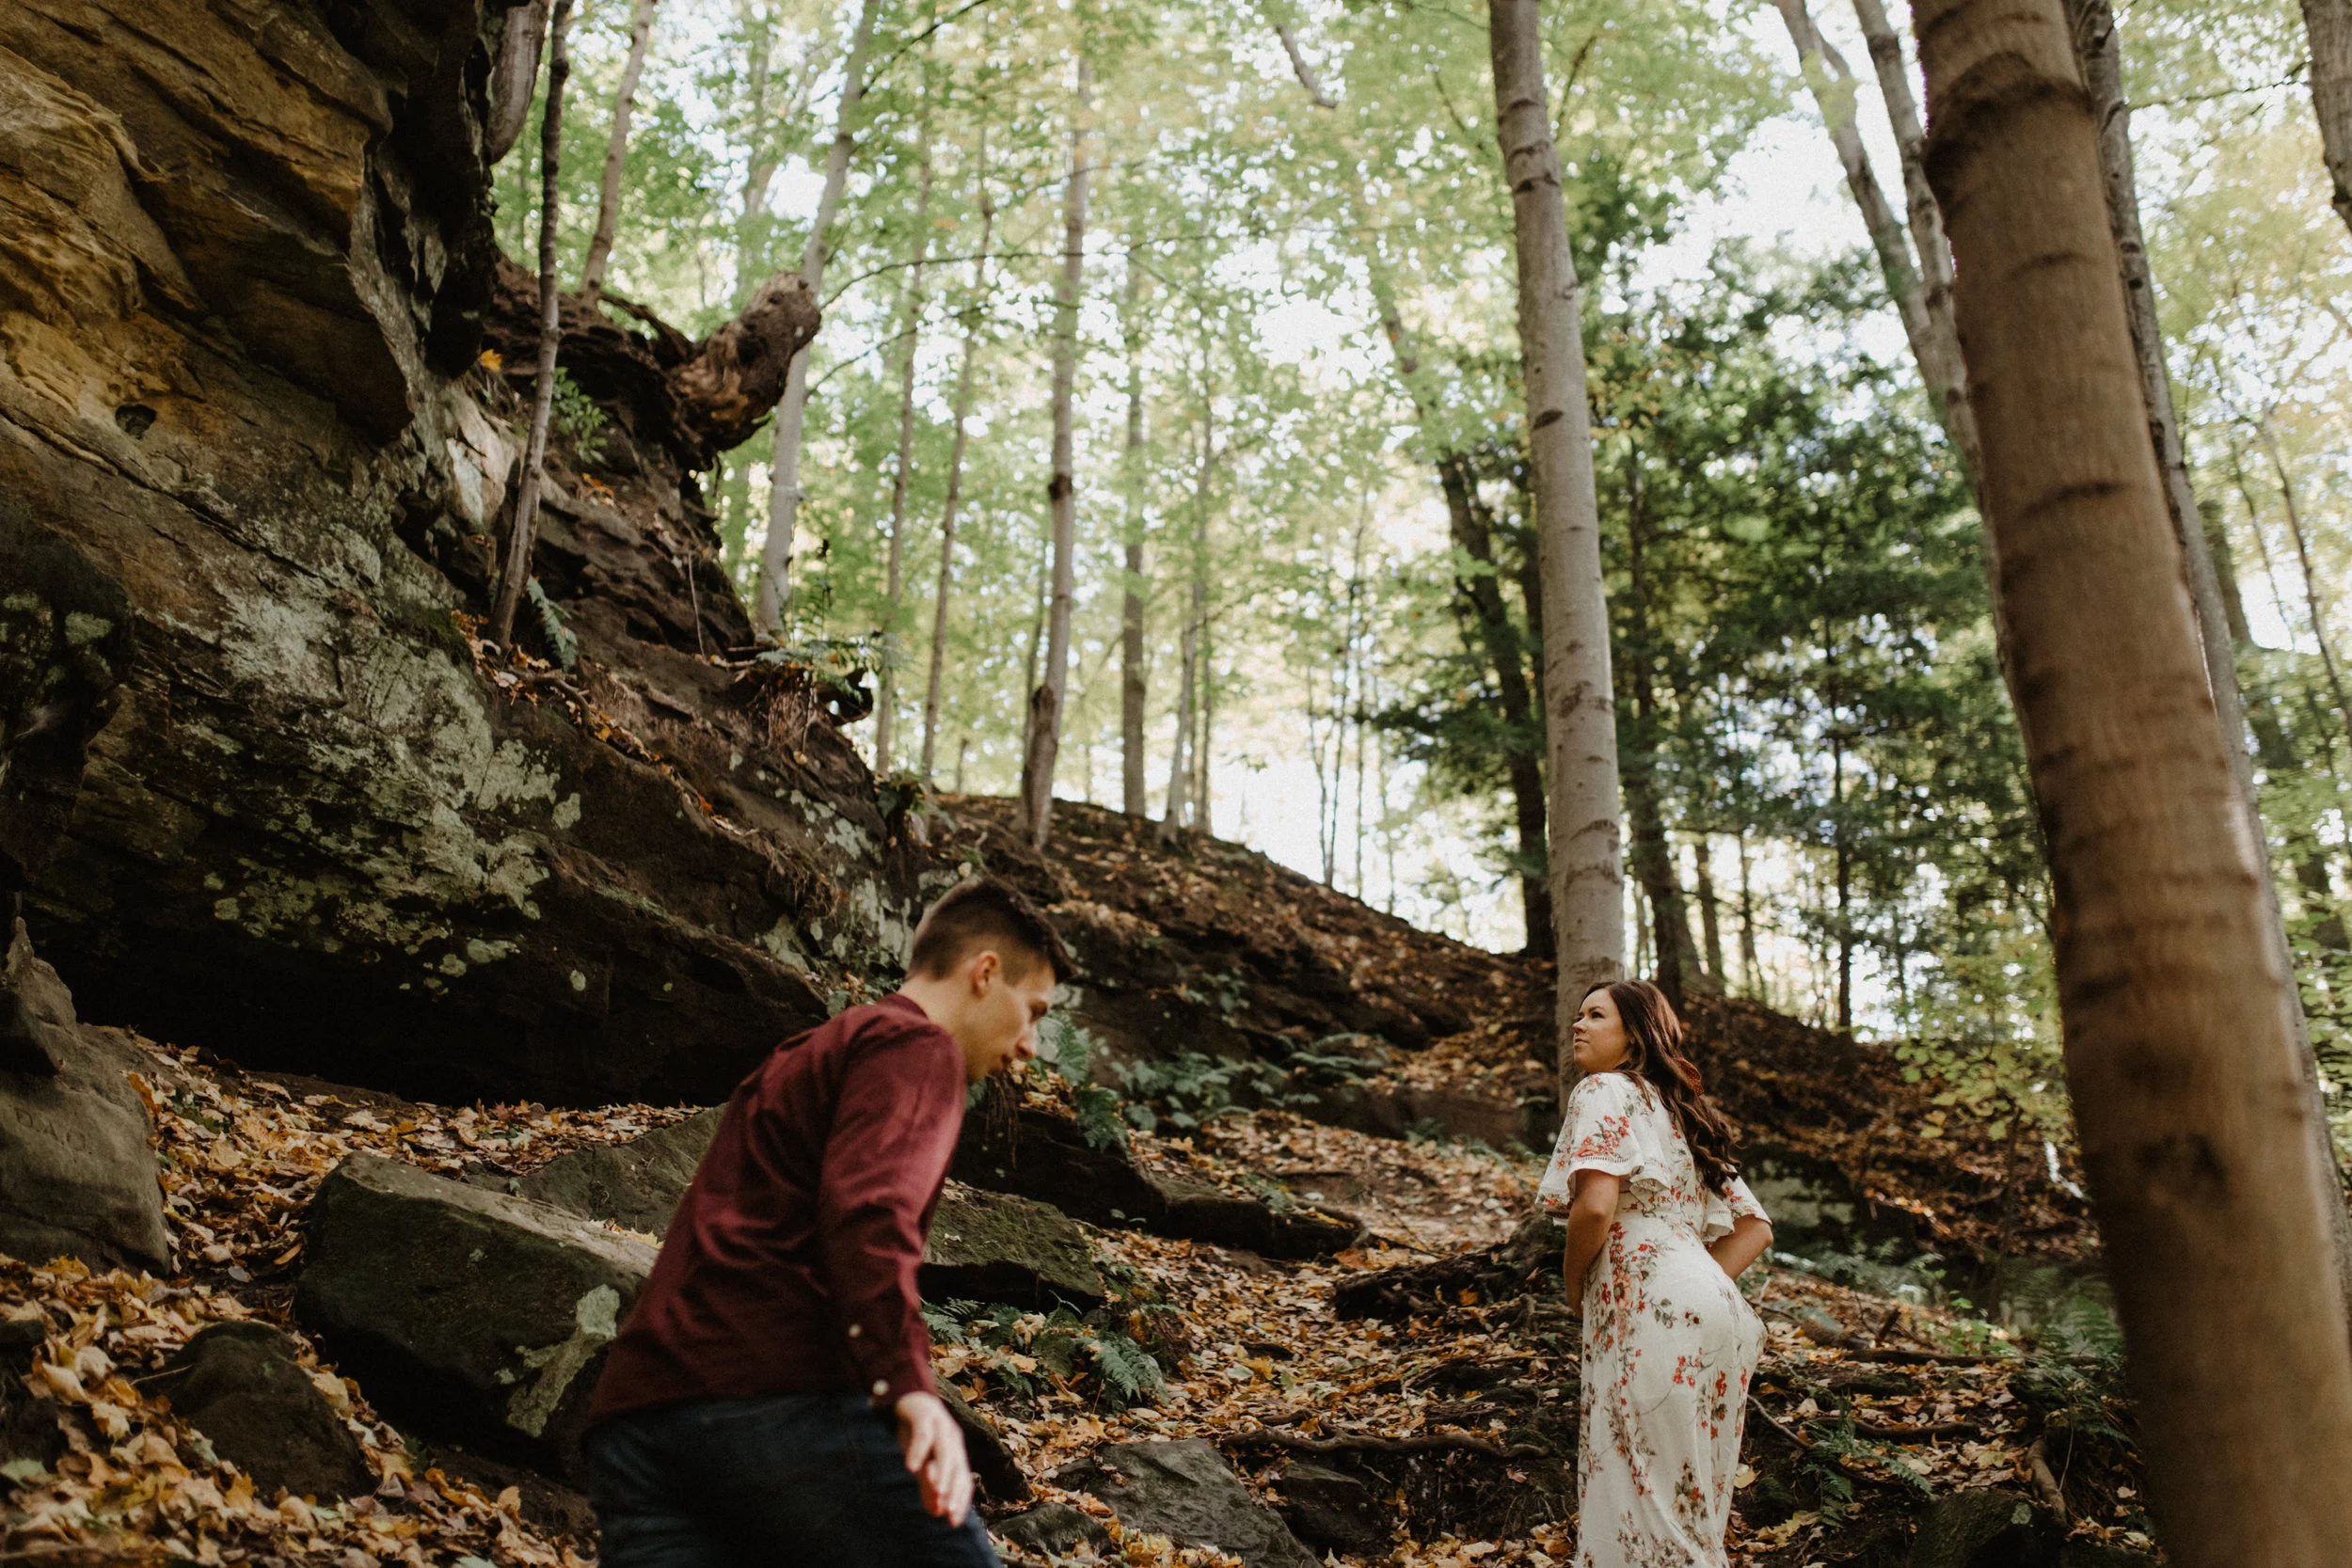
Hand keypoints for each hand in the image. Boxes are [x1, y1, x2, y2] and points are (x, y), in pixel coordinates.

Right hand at [894, 1390, 973, 1525]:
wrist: (906, 1395)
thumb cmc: (916, 1432)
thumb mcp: (923, 1461)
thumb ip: (928, 1484)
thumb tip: (936, 1512)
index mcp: (954, 1452)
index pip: (963, 1479)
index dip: (960, 1500)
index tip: (953, 1523)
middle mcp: (952, 1439)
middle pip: (957, 1467)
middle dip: (954, 1491)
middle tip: (948, 1513)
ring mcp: (940, 1425)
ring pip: (945, 1451)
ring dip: (942, 1473)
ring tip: (938, 1492)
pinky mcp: (924, 1414)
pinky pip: (923, 1434)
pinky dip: (918, 1450)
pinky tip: (911, 1467)